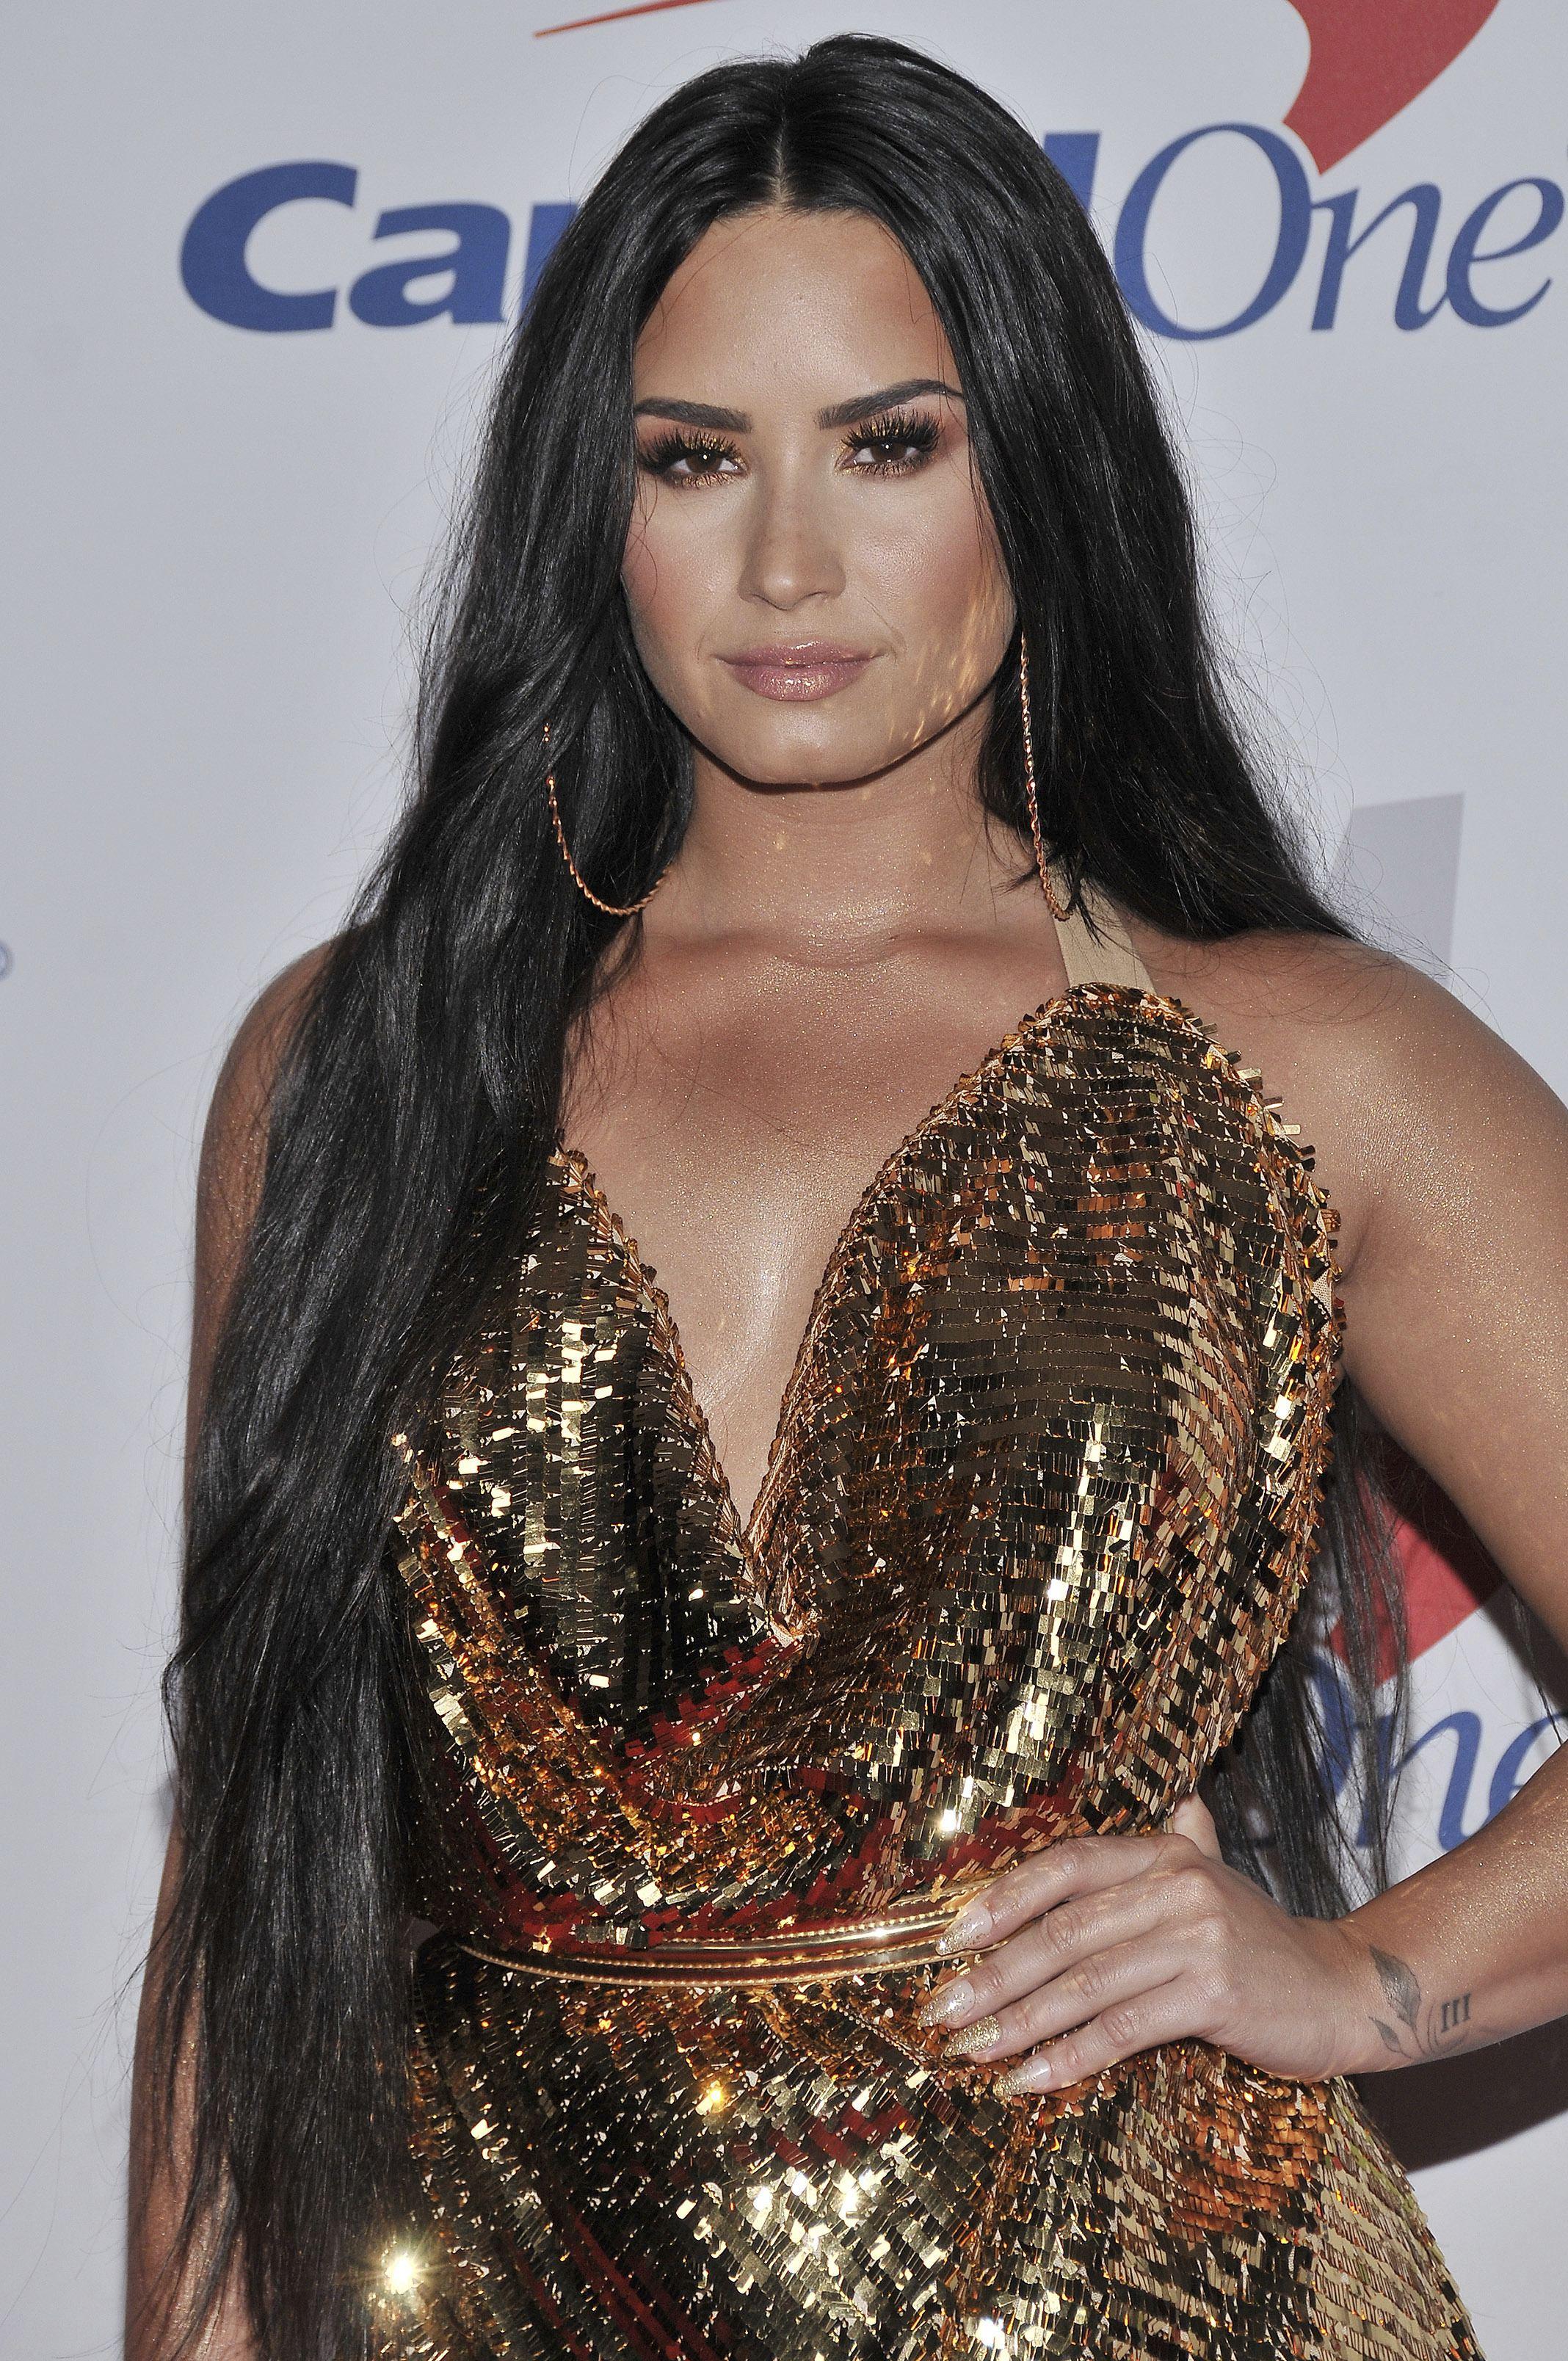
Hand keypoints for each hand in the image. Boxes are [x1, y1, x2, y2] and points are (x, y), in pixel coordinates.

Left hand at [917, 1797, 1368, 2095]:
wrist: (1343, 1989)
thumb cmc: (1259, 1945)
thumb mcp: (1208, 1887)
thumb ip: (1172, 1851)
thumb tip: (1174, 1800)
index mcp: (1165, 1852)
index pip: (1066, 1865)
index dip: (1003, 1898)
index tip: (949, 1937)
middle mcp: (1178, 1883)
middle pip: (1063, 1930)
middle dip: (994, 1973)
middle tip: (943, 2008)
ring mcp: (1197, 1937)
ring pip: (1085, 1982)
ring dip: (1019, 2022)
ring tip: (973, 2049)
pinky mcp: (1213, 1992)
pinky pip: (1123, 2028)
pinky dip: (1070, 2056)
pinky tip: (1031, 2078)